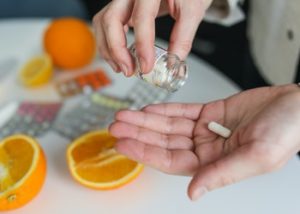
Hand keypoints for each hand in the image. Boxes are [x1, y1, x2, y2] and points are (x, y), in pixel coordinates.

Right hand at [93, 0, 212, 75]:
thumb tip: (173, 62)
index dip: (143, 46)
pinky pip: (105, 24)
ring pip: (102, 23)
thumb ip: (183, 36)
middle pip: (111, 19)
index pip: (142, 18)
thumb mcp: (192, 10)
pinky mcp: (120, 7)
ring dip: (109, 50)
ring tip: (123, 68)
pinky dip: (108, 43)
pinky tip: (119, 57)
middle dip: (117, 50)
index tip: (147, 66)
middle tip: (129, 70)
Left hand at [109, 84, 299, 199]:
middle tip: (117, 126)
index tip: (124, 143)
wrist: (297, 107)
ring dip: (147, 120)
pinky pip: (182, 112)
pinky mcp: (210, 113)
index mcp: (215, 165)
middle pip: (164, 142)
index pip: (170, 160)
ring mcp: (206, 130)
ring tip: (125, 115)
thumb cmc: (286, 132)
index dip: (145, 152)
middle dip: (139, 133)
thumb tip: (194, 192)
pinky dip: (165, 110)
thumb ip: (223, 174)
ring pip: (169, 125)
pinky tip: (148, 109)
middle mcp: (206, 149)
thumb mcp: (257, 156)